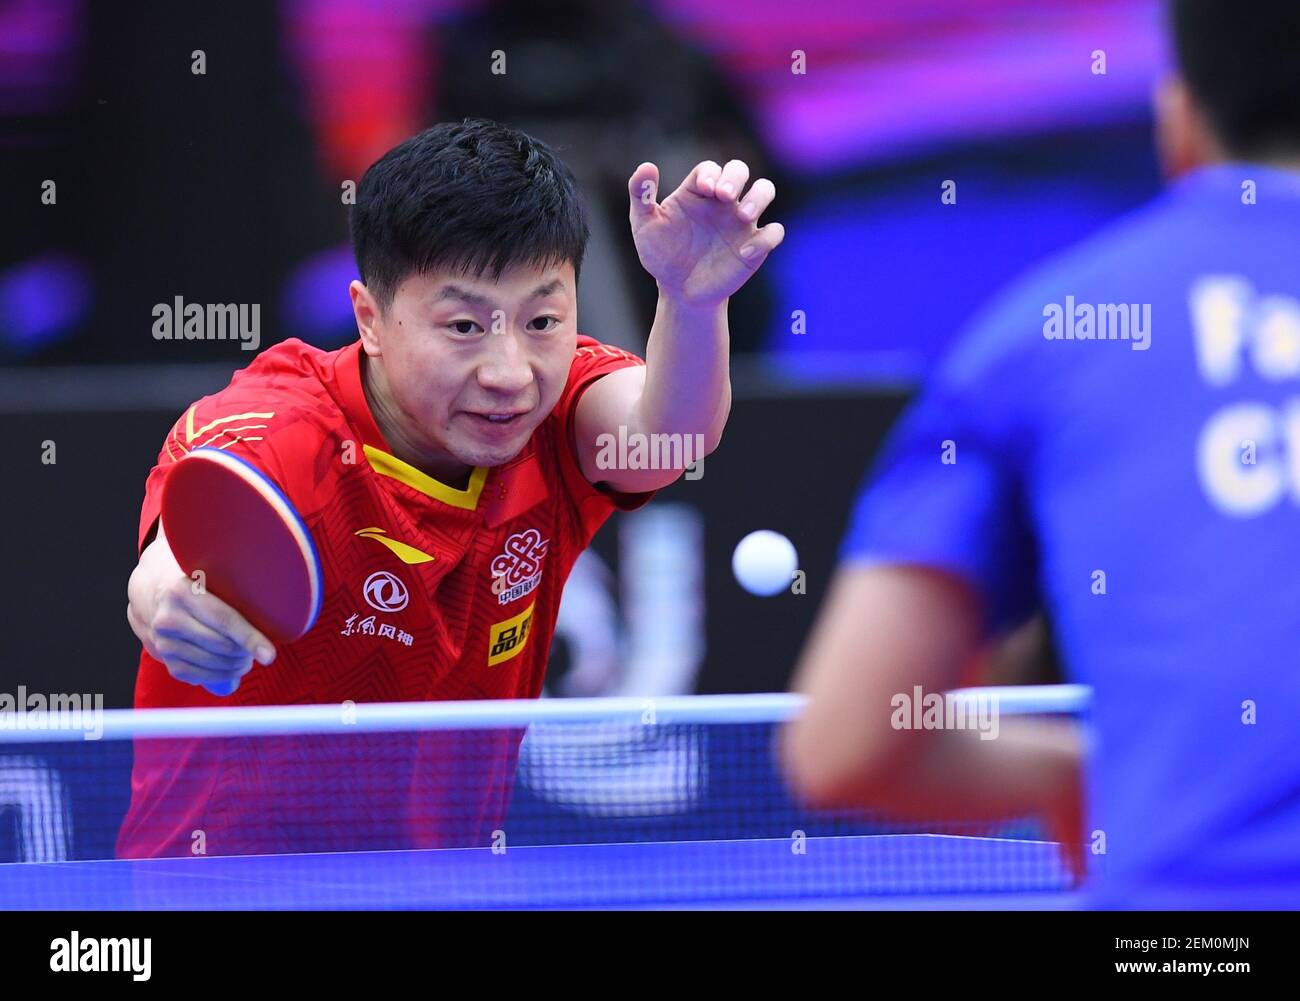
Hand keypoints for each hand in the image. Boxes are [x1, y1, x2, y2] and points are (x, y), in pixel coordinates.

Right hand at [127, 563, 274, 696]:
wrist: (159, 595)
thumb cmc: (202, 586)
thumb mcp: (215, 579)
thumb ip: (239, 592)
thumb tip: (268, 623)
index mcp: (183, 591)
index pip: (224, 620)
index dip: (250, 638)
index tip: (270, 655)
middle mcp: (168, 618)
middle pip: (221, 645)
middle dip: (247, 652)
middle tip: (262, 649)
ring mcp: (164, 642)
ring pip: (214, 663)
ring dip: (238, 665)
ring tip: (247, 656)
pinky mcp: (166, 661)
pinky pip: (201, 677)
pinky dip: (224, 675)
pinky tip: (232, 666)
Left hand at [627, 159, 783, 306]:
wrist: (679, 290)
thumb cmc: (662, 254)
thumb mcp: (644, 226)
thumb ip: (640, 195)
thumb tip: (646, 166)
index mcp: (698, 191)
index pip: (710, 169)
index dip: (710, 173)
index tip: (703, 188)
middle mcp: (723, 201)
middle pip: (739, 169)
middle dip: (735, 177)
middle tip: (724, 196)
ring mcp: (741, 221)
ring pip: (765, 190)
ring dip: (759, 197)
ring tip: (743, 215)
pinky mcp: (755, 246)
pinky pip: (773, 233)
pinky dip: (765, 239)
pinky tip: (744, 252)